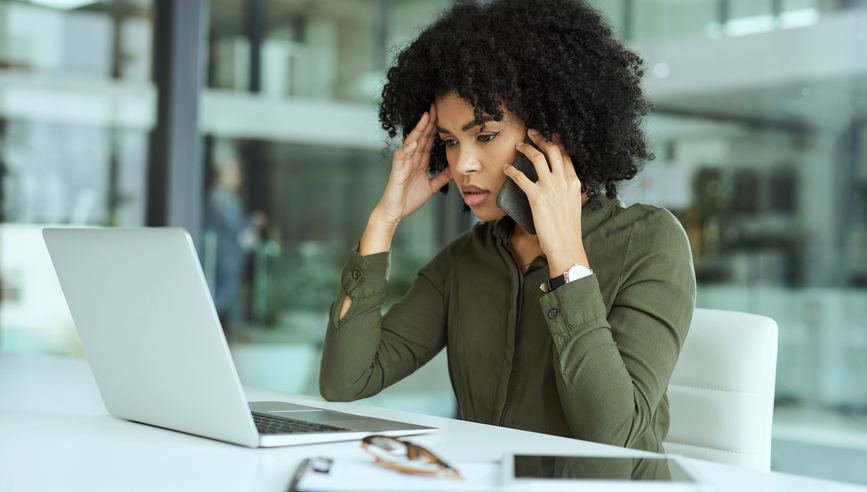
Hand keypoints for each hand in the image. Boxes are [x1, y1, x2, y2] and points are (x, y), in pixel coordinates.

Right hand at [374, 103, 452, 225]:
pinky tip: (414, 142)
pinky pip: (401, 156)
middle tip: (436, 106)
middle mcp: (412, 158)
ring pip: (411, 141)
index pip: (428, 139)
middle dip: (428, 121)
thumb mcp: (431, 187)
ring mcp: (404, 163)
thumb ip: (442, 177)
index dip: (435, 127)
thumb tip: (454, 170)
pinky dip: (408, 148)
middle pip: (421, 136)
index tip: (444, 114)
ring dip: (418, 129)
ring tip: (426, 117)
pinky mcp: (397, 170)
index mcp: (420, 161)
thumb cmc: (409, 200)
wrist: (395, 212)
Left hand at [503, 130, 589, 274]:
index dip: (557, 142)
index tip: (550, 135)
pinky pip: (521, 177)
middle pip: (552, 150)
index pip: (565, 155)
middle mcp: (564, 181)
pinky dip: (512, 170)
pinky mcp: (537, 197)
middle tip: (532, 132)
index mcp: (574, 182)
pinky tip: (507, 168)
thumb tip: (557, 184)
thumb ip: (567, 190)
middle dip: (541, 137)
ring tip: (518, 146)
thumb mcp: (573, 204)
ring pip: (537, 158)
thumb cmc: (568, 230)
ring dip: (526, 148)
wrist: (566, 246)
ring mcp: (551, 188)